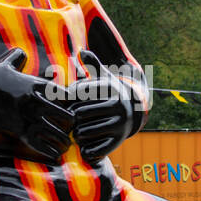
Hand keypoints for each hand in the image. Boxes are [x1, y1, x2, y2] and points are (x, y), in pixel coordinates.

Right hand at [0, 46, 74, 164]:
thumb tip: (21, 53)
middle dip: (70, 124)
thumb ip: (16, 58)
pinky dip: (51, 151)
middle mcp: (36, 102)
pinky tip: (56, 155)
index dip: (71, 103)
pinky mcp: (20, 132)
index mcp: (37, 85)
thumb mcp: (5, 65)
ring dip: (64, 141)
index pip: (66, 95)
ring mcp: (29, 118)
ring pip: (57, 133)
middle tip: (71, 128)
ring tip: (67, 145)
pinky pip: (42, 145)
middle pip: (66, 116)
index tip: (69, 107)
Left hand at [71, 49, 136, 163]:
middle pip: (78, 114)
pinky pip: (94, 149)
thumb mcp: (104, 76)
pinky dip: (86, 149)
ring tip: (77, 131)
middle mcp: (118, 106)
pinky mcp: (119, 141)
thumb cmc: (110, 93)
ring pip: (83, 132)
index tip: (68, 102)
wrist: (134, 112)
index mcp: (111, 88)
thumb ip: (92, 63)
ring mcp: (119, 124)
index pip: (77, 93)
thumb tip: (81, 51)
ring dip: (76, 134)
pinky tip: (86, 144)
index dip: (67, 98)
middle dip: (71, 118)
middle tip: (70, 120)